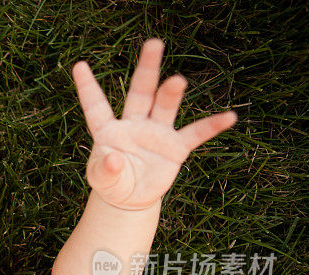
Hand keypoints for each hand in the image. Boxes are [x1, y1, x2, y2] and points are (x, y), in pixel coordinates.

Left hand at [71, 38, 237, 210]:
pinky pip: (195, 134)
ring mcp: (156, 133)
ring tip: (177, 80)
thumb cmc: (111, 181)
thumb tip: (113, 159)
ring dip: (171, 93)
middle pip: (141, 91)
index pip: (96, 105)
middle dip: (147, 68)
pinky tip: (229, 117)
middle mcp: (134, 124)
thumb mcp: (102, 179)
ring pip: (165, 106)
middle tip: (154, 43)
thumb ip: (105, 170)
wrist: (130, 198)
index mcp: (109, 130)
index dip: (87, 87)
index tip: (78, 66)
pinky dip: (212, 126)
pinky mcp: (175, 148)